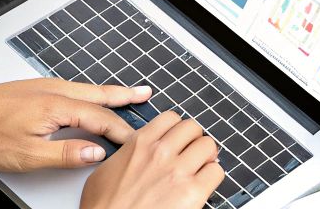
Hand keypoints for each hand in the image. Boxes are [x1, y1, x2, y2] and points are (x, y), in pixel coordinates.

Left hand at [0, 75, 151, 171]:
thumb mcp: (27, 155)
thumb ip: (66, 154)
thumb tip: (96, 152)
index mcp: (57, 107)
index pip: (100, 119)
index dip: (121, 130)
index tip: (137, 140)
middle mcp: (54, 91)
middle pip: (99, 94)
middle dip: (124, 96)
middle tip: (146, 94)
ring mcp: (45, 86)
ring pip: (87, 88)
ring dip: (109, 92)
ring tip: (127, 93)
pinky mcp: (35, 87)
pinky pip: (74, 87)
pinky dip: (91, 91)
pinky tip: (90, 96)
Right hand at [79, 111, 222, 208]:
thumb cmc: (103, 208)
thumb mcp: (106, 171)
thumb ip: (126, 154)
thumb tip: (135, 154)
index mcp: (139, 144)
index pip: (171, 118)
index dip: (177, 130)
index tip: (177, 140)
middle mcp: (160, 152)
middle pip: (193, 128)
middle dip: (194, 141)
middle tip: (191, 154)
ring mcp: (178, 171)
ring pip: (208, 145)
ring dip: (206, 157)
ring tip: (200, 169)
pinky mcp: (192, 193)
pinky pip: (216, 171)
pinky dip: (213, 176)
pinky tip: (203, 185)